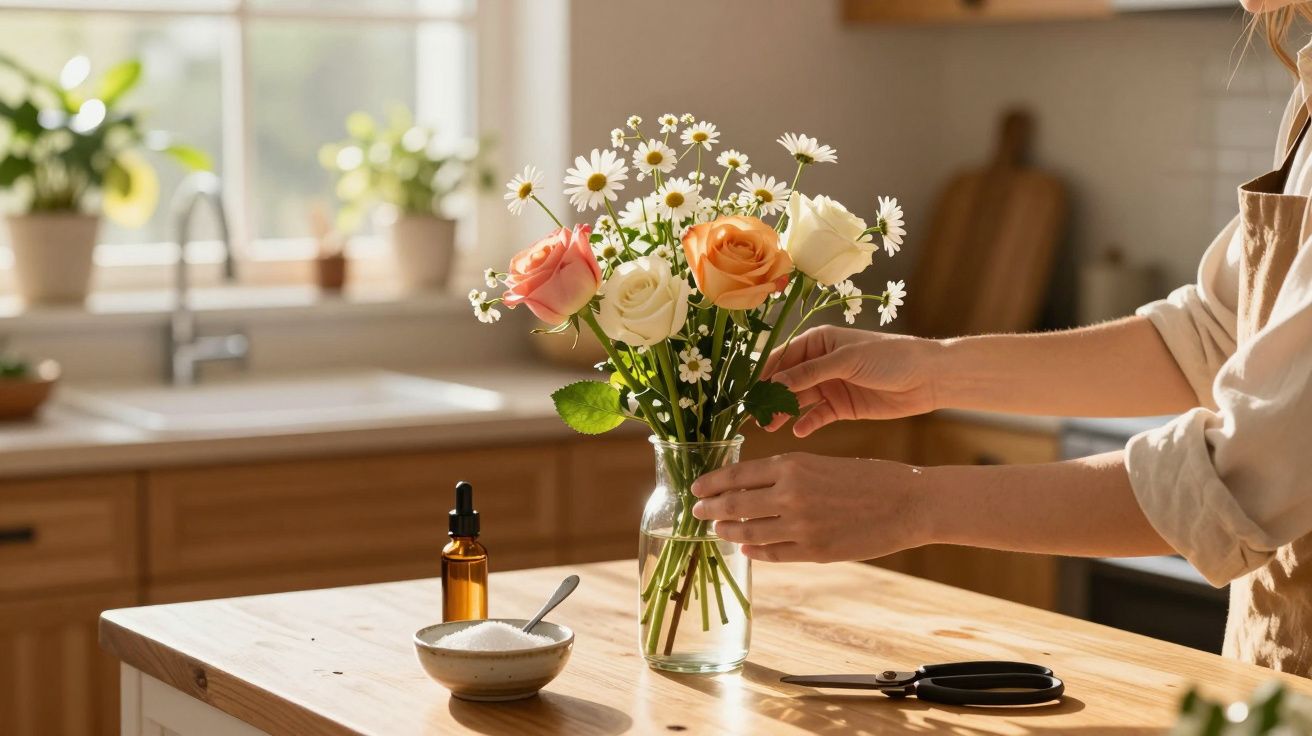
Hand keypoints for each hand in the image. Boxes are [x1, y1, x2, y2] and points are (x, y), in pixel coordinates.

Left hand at [690, 452, 929, 562]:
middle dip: (711, 510)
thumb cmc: (869, 477)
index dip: (712, 483)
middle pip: (735, 505)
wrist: (909, 502)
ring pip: (750, 532)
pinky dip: (755, 551)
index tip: (696, 489)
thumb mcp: (822, 464)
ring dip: (729, 532)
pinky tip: (747, 548)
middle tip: (696, 513)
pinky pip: (773, 553)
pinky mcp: (814, 551)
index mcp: (792, 465)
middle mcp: (791, 494)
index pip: (737, 475)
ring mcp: (801, 526)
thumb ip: (788, 476)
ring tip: (718, 531)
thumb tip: (753, 489)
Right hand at [762, 325, 942, 436]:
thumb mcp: (846, 361)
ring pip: (799, 400)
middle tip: (752, 416)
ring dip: (784, 412)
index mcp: (818, 342)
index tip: (746, 393)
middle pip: (786, 381)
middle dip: (769, 397)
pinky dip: (806, 423)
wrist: (928, 378)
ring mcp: (830, 386)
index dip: (762, 375)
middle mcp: (820, 363)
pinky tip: (797, 431)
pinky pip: (817, 416)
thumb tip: (774, 383)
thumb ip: (810, 373)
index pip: (781, 357)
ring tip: (770, 427)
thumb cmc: (889, 357)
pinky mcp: (842, 407)